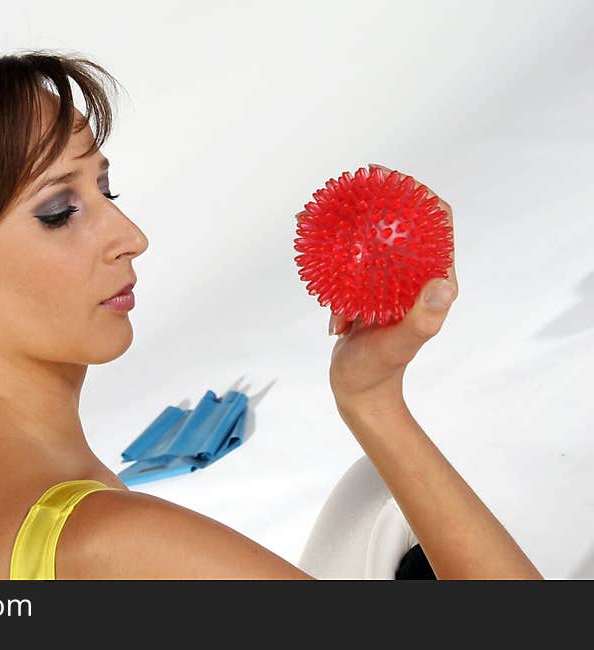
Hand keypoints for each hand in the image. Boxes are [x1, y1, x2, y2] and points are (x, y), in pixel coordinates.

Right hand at [326, 163, 458, 412]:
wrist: (357, 389)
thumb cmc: (380, 368)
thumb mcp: (401, 343)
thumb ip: (423, 317)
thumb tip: (445, 284)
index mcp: (433, 280)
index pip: (435, 222)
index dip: (418, 193)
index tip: (390, 178)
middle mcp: (413, 275)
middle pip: (401, 222)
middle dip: (378, 199)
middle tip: (352, 185)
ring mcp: (388, 282)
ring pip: (371, 239)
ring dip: (349, 221)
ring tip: (322, 209)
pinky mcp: (365, 291)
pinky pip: (350, 260)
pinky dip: (332, 248)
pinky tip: (311, 239)